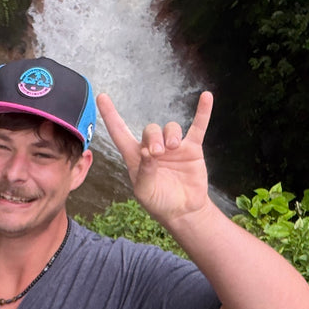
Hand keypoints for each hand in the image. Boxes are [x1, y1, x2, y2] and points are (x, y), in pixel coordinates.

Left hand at [98, 90, 214, 224]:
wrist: (183, 211)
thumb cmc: (159, 202)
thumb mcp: (145, 191)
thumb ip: (144, 172)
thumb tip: (147, 152)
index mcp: (136, 157)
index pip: (120, 132)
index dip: (110, 115)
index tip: (101, 97)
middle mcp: (154, 148)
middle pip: (151, 130)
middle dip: (153, 138)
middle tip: (158, 153)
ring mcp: (173, 147)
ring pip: (170, 128)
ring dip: (171, 135)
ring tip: (172, 147)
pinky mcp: (192, 149)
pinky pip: (198, 126)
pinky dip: (203, 112)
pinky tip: (206, 97)